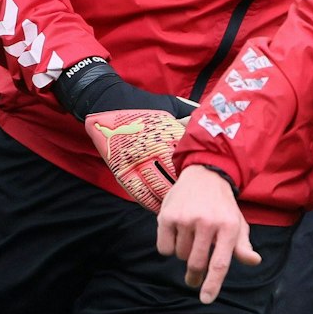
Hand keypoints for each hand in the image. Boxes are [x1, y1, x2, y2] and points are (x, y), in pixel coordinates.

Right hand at [60, 58, 198, 210]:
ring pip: (160, 190)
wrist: (106, 105)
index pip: (190, 161)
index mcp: (169, 135)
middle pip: (177, 180)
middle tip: (195, 202)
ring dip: (171, 201)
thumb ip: (187, 114)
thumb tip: (206, 116)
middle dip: (188, 192)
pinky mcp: (122, 171)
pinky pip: (141, 194)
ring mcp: (138, 162)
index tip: (206, 184)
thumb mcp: (168, 106)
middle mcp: (155, 150)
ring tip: (180, 208)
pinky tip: (160, 207)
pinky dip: (152, 203)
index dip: (199, 175)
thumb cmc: (141, 106)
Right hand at [156, 166, 260, 303]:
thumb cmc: (223, 206)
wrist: (204, 175)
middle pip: (196, 264)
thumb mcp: (237, 223)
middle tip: (193, 278)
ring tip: (190, 238)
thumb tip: (254, 261)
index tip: (205, 299)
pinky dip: (169, 247)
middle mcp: (207, 222)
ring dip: (184, 254)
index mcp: (228, 227)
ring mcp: (186, 219)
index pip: (219, 263)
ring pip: (180, 256)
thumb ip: (242, 246)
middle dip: (194, 276)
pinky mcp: (167, 216)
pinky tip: (177, 232)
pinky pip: (165, 248)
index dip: (212, 285)